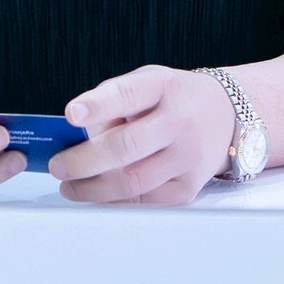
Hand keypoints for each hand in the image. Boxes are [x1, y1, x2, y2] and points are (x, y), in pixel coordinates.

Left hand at [50, 65, 235, 205]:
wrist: (225, 115)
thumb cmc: (173, 98)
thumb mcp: (148, 82)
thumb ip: (114, 100)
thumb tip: (78, 134)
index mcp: (164, 87)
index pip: (128, 95)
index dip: (98, 106)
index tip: (71, 115)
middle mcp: (179, 122)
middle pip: (126, 146)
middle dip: (84, 160)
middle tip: (58, 166)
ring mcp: (187, 157)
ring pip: (133, 182)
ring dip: (93, 189)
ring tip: (70, 186)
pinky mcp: (189, 187)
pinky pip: (145, 202)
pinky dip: (115, 202)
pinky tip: (97, 196)